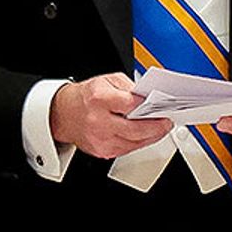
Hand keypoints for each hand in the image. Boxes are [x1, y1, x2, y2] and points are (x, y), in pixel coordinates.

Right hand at [49, 73, 171, 157]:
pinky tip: (147, 136)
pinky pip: (128, 150)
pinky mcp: (102, 152)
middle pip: (135, 129)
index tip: (160, 105)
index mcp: (99, 99)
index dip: (148, 105)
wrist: (64, 114)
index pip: (130, 104)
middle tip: (167, 122)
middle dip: (156, 126)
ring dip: (151, 136)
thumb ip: (128, 87)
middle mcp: (99, 121)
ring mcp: (100, 139)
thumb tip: (148, 97)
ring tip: (161, 128)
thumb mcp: (107, 80)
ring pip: (134, 143)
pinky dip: (140, 143)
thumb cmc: (86, 96)